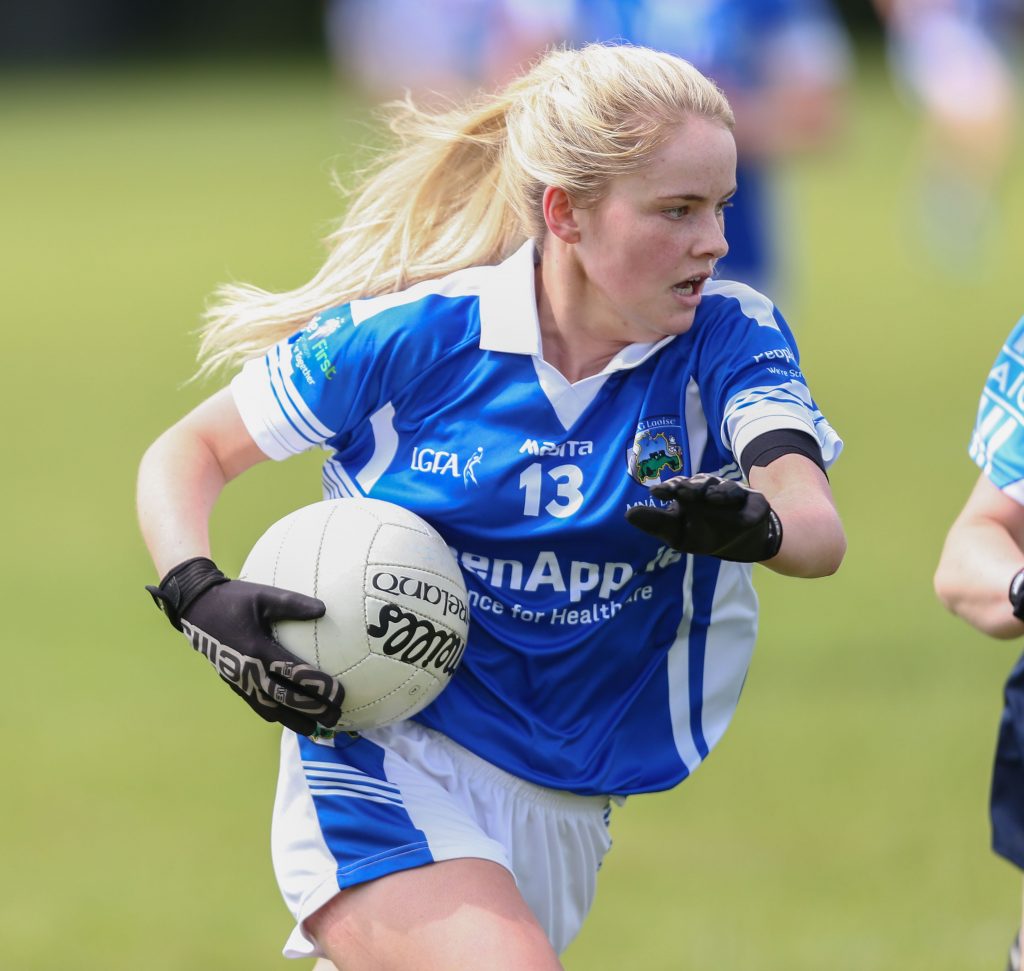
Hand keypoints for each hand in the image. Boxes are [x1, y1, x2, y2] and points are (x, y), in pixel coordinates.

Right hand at [146, 557, 343, 734]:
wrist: (197, 609)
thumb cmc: (234, 599)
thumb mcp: (263, 595)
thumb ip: (292, 603)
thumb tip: (323, 609)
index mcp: (256, 649)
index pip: (294, 674)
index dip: (318, 686)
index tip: (339, 693)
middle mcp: (248, 671)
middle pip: (285, 699)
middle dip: (312, 710)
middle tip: (336, 716)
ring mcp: (239, 681)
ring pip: (270, 709)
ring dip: (294, 720)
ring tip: (317, 728)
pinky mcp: (234, 684)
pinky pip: (257, 706)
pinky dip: (276, 715)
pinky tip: (291, 719)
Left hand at [625, 474, 782, 562]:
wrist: (739, 541)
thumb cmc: (704, 534)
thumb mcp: (676, 534)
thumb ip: (655, 524)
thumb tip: (627, 513)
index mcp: (687, 495)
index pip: (675, 486)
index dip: (667, 488)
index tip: (656, 492)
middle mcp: (707, 488)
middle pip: (697, 482)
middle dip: (690, 486)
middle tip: (682, 492)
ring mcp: (729, 491)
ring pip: (719, 485)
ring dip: (712, 490)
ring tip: (707, 497)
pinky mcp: (751, 498)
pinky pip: (744, 495)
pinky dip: (734, 497)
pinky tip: (727, 503)